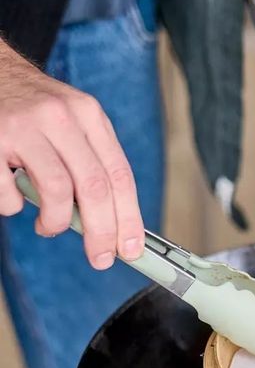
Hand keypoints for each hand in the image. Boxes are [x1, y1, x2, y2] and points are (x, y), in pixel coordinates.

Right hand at [0, 39, 143, 268]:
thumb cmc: (34, 109)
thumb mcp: (72, 122)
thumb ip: (91, 163)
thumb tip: (112, 224)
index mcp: (88, 115)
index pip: (120, 176)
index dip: (129, 219)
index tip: (131, 250)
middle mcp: (61, 117)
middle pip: (95, 187)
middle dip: (101, 232)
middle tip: (100, 258)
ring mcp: (24, 126)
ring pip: (57, 192)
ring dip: (56, 222)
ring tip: (48, 226)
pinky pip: (10, 193)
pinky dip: (14, 207)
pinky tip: (14, 198)